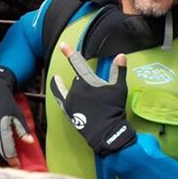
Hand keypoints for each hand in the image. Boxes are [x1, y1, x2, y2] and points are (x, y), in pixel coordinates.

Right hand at [0, 67, 33, 167]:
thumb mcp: (17, 115)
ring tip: (0, 164)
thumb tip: (30, 142)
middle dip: (3, 162)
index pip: (6, 148)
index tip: (16, 164)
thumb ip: (23, 130)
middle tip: (9, 166)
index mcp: (1, 126)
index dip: (12, 159)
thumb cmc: (7, 103)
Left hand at [50, 42, 135, 156]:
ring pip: (71, 88)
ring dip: (77, 88)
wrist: (106, 133)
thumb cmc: (114, 109)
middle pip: (78, 79)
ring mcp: (70, 100)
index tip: (62, 45)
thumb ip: (119, 71)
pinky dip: (58, 89)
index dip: (70, 53)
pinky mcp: (67, 110)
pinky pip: (59, 96)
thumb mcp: (119, 89)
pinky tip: (56, 83)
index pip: (77, 63)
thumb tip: (121, 55)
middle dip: (86, 82)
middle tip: (97, 94)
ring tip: (87, 96)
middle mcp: (75, 89)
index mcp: (87, 81)